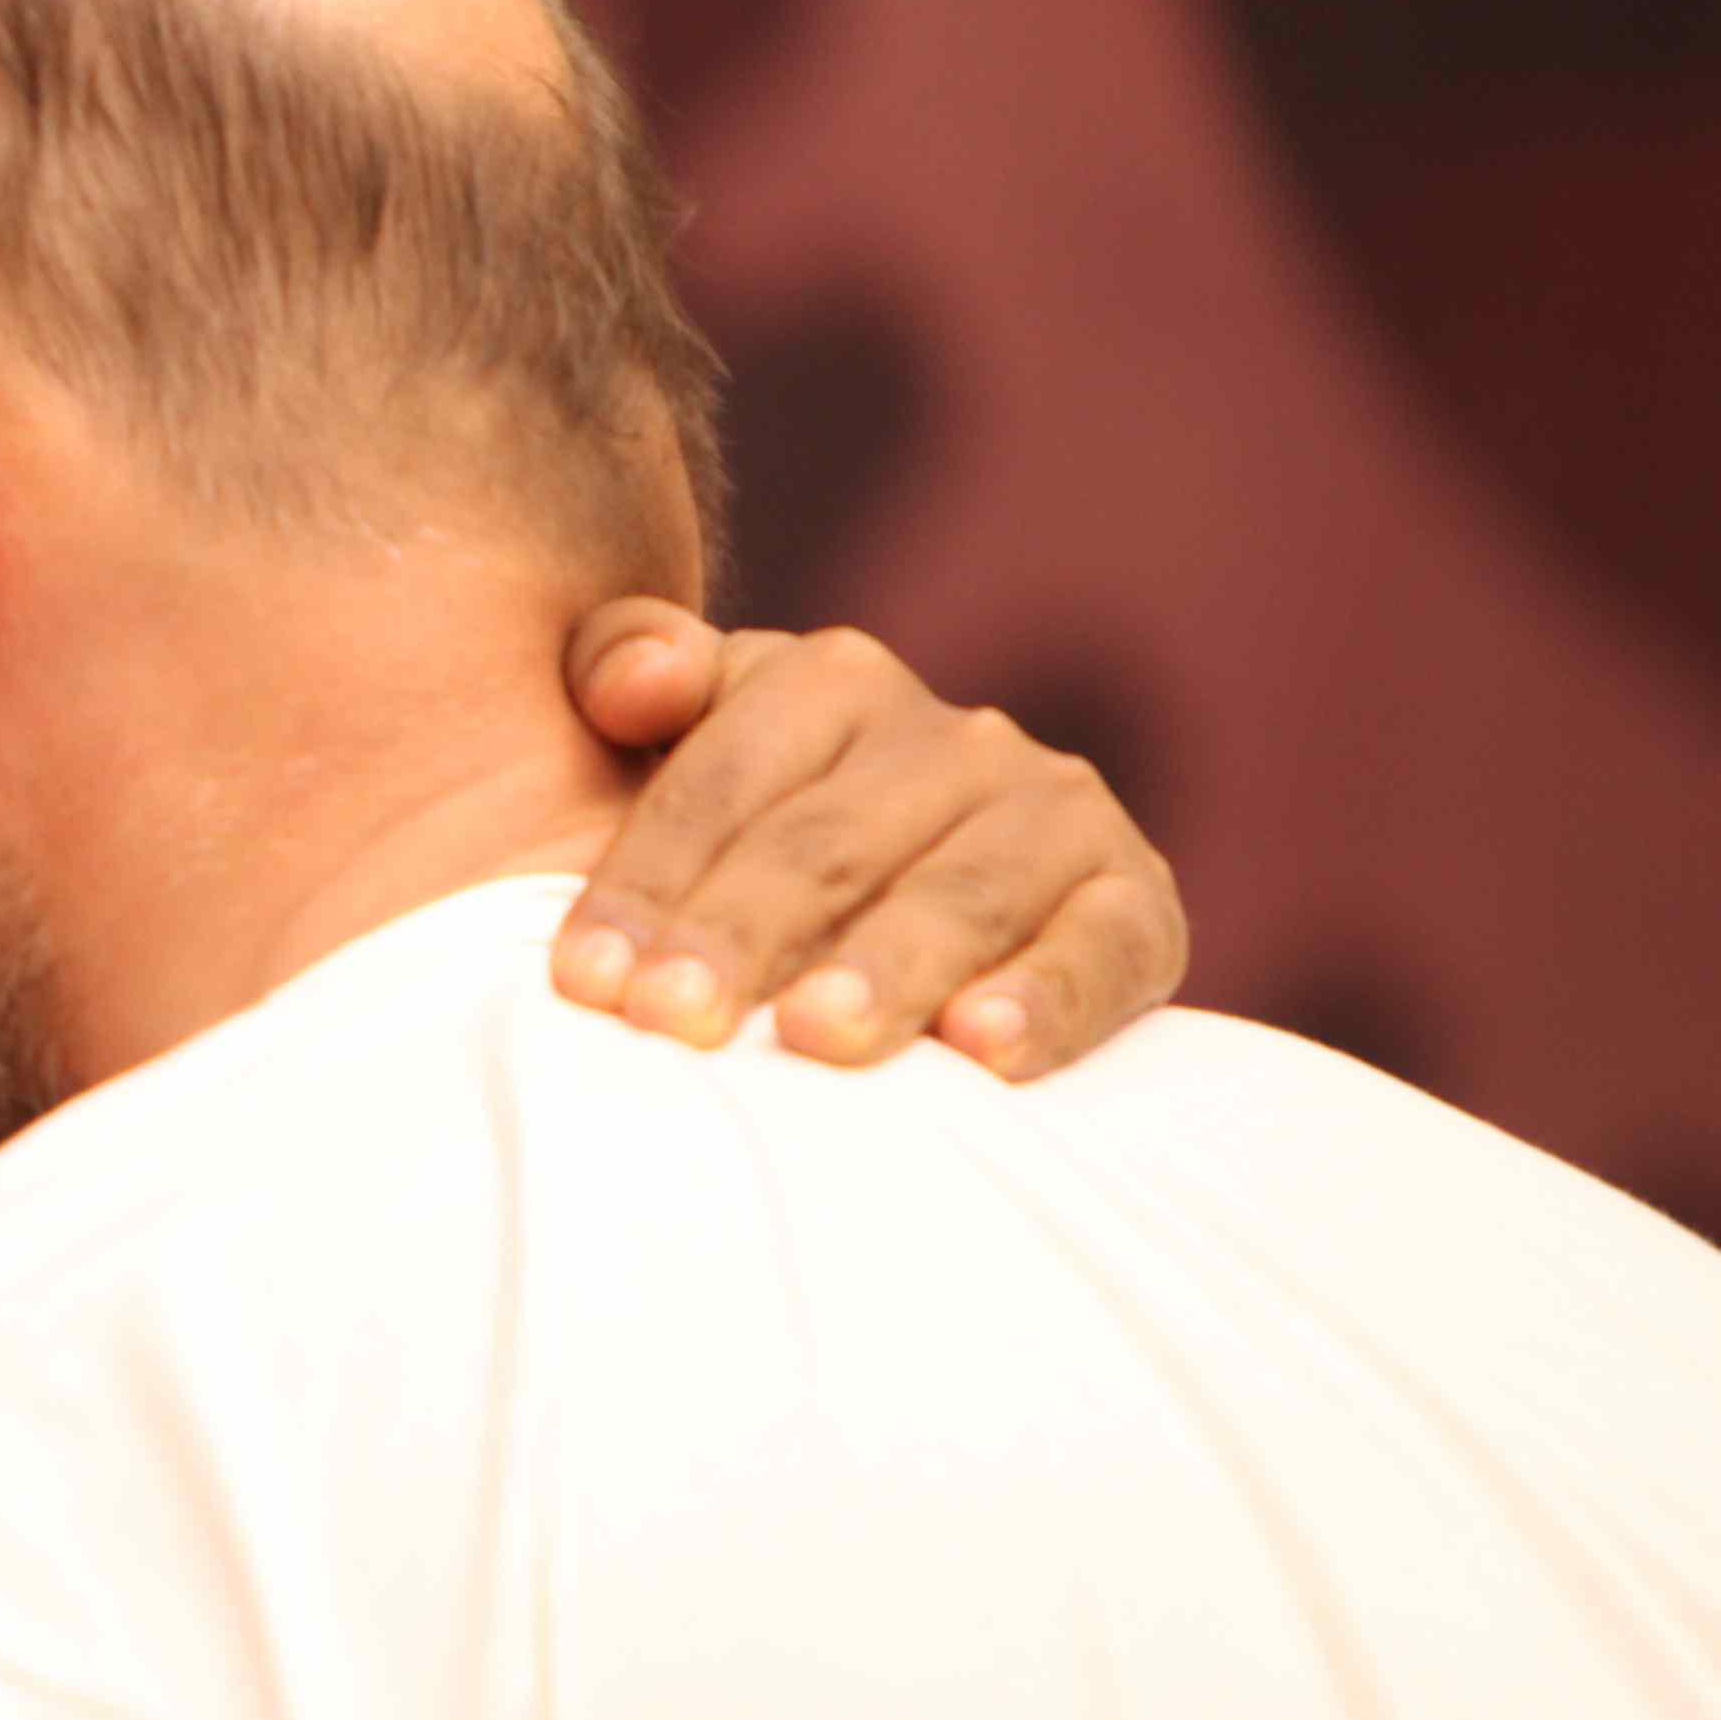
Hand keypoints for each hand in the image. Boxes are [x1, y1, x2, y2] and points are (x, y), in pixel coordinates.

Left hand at [550, 604, 1186, 1077]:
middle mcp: (954, 736)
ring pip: (958, 895)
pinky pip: (1100, 948)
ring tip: (815, 1038)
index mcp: (831, 681)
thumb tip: (629, 683)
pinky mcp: (1137, 902)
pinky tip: (982, 1051)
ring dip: (886, 969)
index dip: (646, 878)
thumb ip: (631, 669)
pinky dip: (1046, 998)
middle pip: (826, 844)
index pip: (721, 781)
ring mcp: (1054, 814)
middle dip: (740, 935)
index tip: (584, 980)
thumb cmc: (763, 836)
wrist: (929, 899)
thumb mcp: (693, 736)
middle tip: (672, 1022)